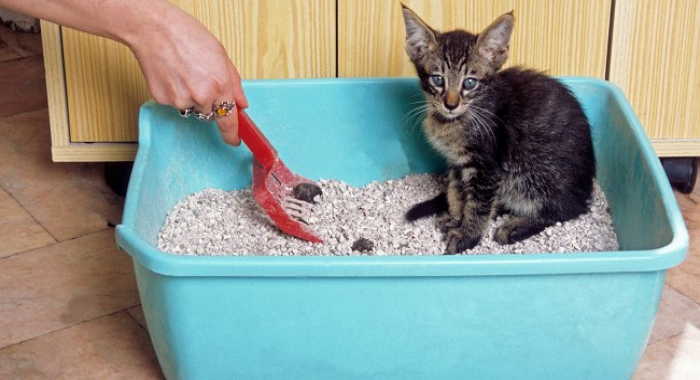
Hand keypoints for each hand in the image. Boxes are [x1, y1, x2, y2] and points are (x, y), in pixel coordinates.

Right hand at [127, 6, 247, 144]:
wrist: (154, 29)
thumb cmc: (187, 35)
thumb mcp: (221, 56)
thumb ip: (234, 83)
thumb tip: (241, 104)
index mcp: (220, 85)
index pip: (229, 121)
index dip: (232, 134)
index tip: (234, 140)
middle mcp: (202, 96)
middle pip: (210, 114)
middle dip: (210, 104)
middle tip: (201, 81)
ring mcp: (181, 100)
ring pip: (192, 109)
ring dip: (192, 98)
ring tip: (185, 74)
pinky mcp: (164, 100)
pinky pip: (175, 104)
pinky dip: (176, 94)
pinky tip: (173, 75)